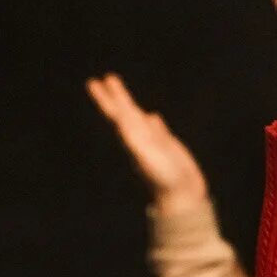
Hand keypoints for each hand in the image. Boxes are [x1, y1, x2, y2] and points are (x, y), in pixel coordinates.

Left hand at [86, 73, 209, 215]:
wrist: (182, 198)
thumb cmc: (164, 181)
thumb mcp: (147, 159)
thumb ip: (135, 140)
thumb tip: (122, 120)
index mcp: (132, 140)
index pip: (116, 114)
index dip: (105, 99)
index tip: (94, 83)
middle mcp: (140, 140)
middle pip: (125, 113)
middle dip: (116, 96)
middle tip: (106, 78)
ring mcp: (154, 144)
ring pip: (140, 119)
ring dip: (132, 106)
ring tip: (125, 95)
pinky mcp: (169, 149)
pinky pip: (157, 130)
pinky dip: (153, 122)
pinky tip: (152, 116)